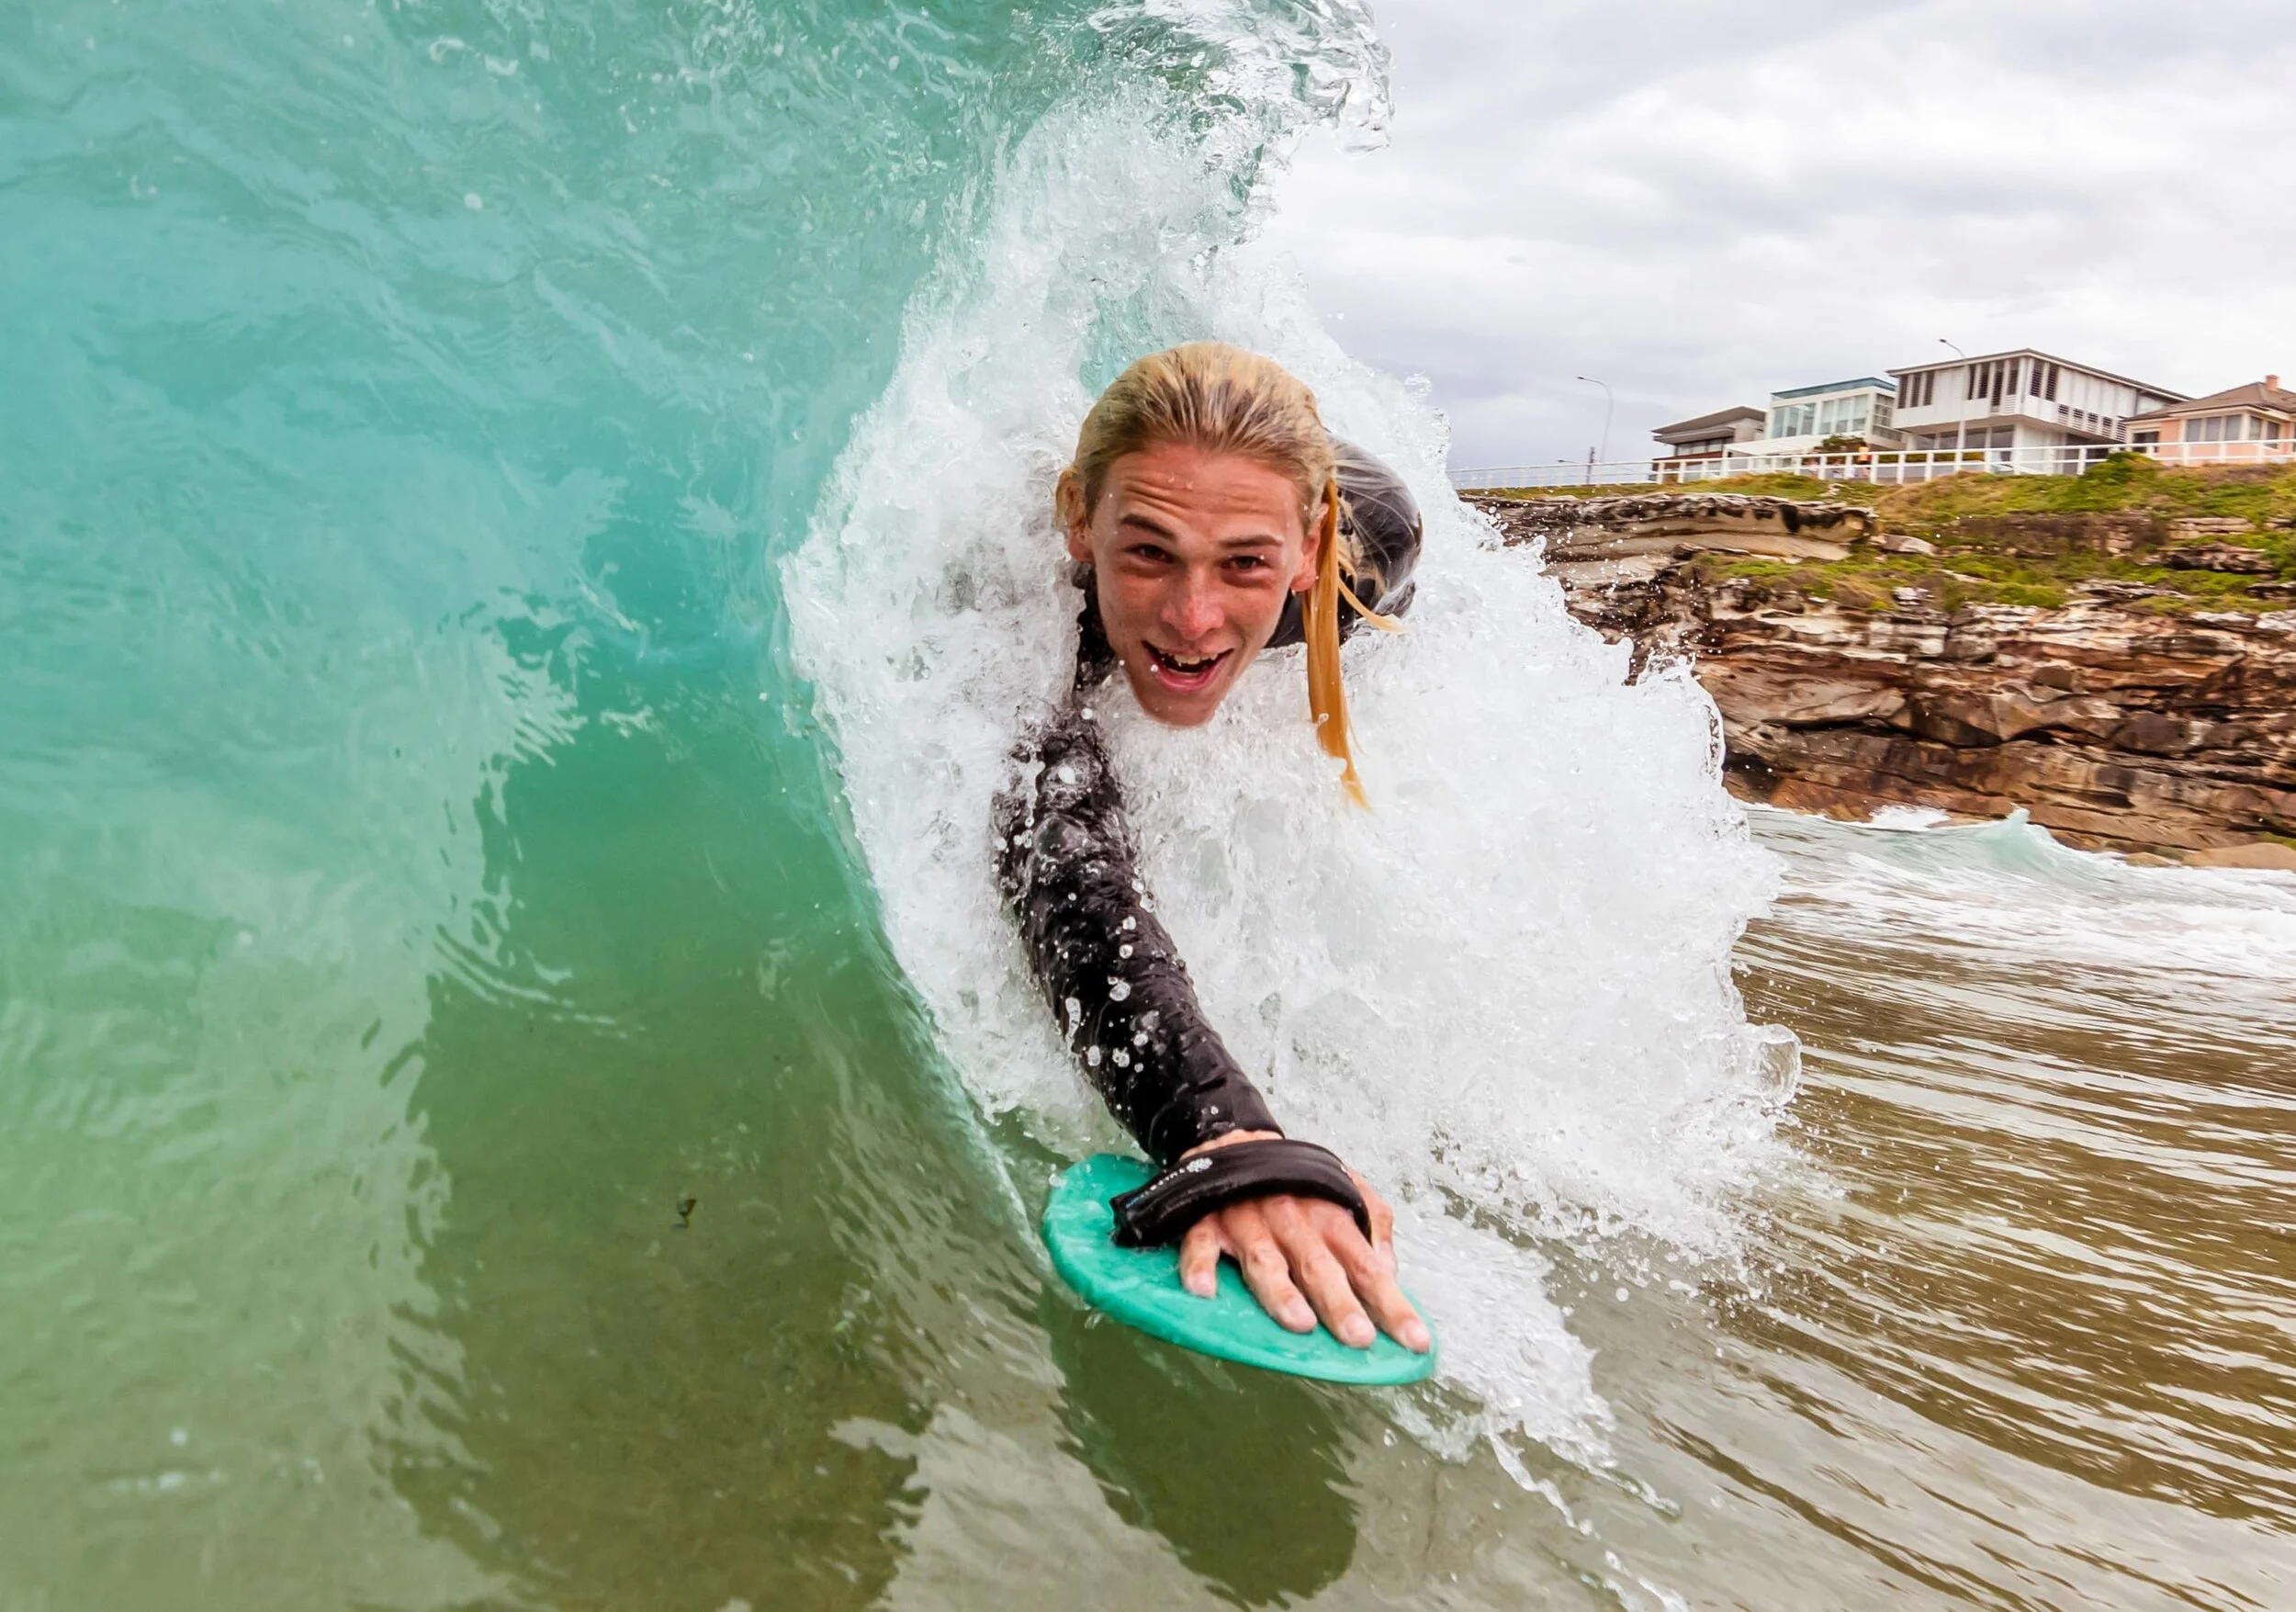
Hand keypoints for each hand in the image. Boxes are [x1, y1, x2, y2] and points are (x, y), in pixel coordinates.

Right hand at [1176, 1131, 1431, 1352]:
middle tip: (1359, 1338)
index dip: (1392, 1305)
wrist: (1236, 1140)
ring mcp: (1248, 1221)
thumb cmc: (1296, 1179)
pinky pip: (1201, 1244)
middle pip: (1320, 1266)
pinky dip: (1200, 1266)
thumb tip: (1389, 1273)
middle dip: (1340, 1303)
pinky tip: (1204, 1292)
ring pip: (1266, 1260)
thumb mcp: (1345, 1189)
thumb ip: (1373, 1223)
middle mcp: (1293, 1220)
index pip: (1368, 1267)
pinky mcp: (1207, 1221)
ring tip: (1299, 1324)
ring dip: (1281, 1292)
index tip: (1414, 1342)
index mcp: (1331, 1216)